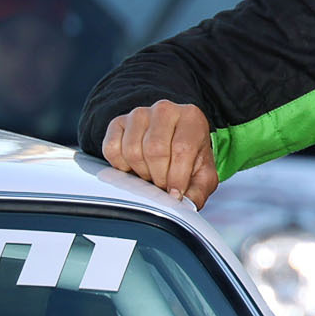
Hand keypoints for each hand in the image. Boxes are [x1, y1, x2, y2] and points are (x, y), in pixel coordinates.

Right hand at [100, 100, 219, 208]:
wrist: (171, 140)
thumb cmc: (189, 156)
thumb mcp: (203, 175)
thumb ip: (198, 191)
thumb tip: (184, 206)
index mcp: (191, 117)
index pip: (182, 148)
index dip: (177, 177)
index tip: (175, 193)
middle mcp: (165, 110)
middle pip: (155, 150)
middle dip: (158, 176)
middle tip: (162, 184)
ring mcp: (139, 114)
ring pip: (132, 151)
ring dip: (140, 172)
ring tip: (151, 173)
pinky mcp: (118, 123)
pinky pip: (111, 149)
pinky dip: (121, 166)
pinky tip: (134, 166)